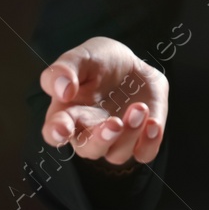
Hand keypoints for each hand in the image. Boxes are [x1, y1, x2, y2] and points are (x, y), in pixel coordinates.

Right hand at [40, 36, 168, 167]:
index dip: (56, 133)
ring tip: (139, 108)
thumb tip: (63, 90)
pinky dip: (150, 143)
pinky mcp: (140, 137)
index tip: (63, 128)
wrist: (129, 62)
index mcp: (67, 114)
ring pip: (118, 153)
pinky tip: (153, 124)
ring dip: (129, 135)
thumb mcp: (81, 56)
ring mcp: (115, 139)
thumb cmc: (97, 61)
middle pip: (89, 150)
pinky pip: (145, 153)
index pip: (54, 132)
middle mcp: (89, 132)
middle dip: (101, 139)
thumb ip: (64, 70)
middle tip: (114, 122)